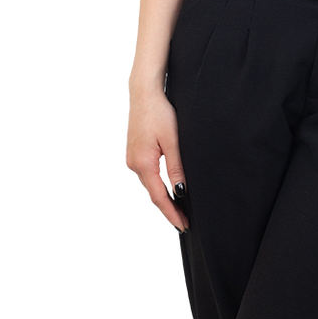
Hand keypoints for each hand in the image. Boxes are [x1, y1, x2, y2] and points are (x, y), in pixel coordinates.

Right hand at [126, 89, 189, 232]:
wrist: (144, 93)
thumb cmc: (160, 113)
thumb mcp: (173, 141)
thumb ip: (176, 168)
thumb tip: (181, 193)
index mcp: (143, 163)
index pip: (159, 196)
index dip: (172, 213)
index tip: (183, 225)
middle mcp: (134, 164)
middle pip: (153, 193)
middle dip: (169, 208)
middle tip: (185, 222)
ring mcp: (132, 159)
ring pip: (150, 184)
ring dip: (163, 197)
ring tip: (179, 209)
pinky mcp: (134, 152)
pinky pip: (147, 175)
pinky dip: (158, 185)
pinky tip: (167, 188)